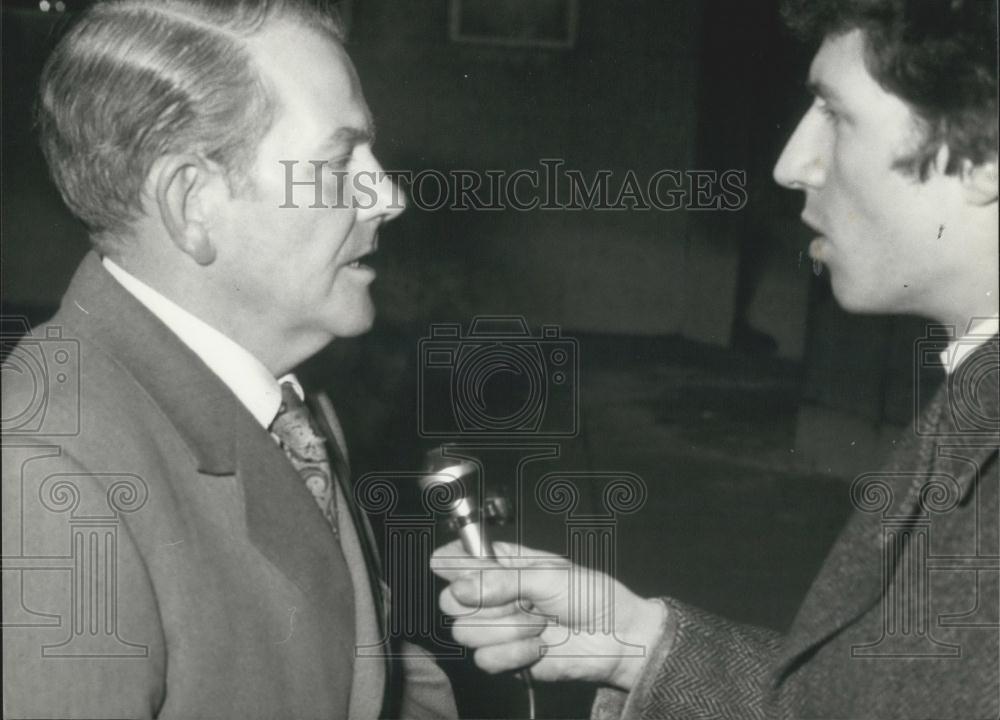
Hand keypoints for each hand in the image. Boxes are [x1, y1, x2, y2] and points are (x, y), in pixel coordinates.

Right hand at [431, 540, 667, 689]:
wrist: (616, 638)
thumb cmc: (591, 595)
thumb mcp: (548, 575)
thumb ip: (502, 580)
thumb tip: (459, 588)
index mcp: (501, 563)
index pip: (455, 558)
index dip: (452, 564)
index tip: (459, 569)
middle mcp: (492, 594)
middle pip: (450, 600)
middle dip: (484, 602)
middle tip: (520, 599)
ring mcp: (497, 628)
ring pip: (466, 632)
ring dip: (509, 628)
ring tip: (540, 622)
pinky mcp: (505, 659)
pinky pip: (486, 660)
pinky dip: (515, 654)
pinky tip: (539, 646)